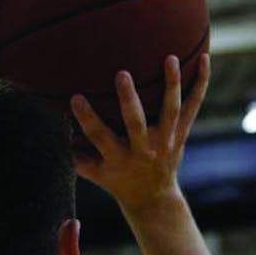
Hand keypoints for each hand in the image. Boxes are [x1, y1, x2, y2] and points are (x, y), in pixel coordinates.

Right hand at [71, 53, 210, 213]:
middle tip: (121, 74)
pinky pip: (194, 105)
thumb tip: (50, 126)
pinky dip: (200, 83)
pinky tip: (205, 58)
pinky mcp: (182, 132)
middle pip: (137, 123)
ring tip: (170, 58)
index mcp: (120, 159)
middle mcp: (145, 149)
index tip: (75, 98)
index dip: (87, 119)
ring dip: (171, 84)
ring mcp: (167, 140)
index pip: (100, 137)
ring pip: (171, 110)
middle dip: (129, 100)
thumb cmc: (117, 180)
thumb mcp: (95, 173)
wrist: (153, 196)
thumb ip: (74, 153)